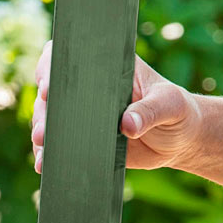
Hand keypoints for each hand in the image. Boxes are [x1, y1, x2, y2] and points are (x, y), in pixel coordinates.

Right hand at [31, 44, 202, 172]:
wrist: (180, 142)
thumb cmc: (178, 112)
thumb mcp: (171, 105)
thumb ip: (151, 111)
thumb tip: (128, 124)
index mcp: (107, 68)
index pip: (69, 58)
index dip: (52, 68)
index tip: (48, 87)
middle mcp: (89, 90)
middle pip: (52, 93)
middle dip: (43, 110)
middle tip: (44, 129)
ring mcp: (84, 116)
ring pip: (50, 119)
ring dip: (42, 132)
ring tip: (43, 148)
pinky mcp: (84, 140)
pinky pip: (60, 145)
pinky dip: (50, 154)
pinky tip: (44, 164)